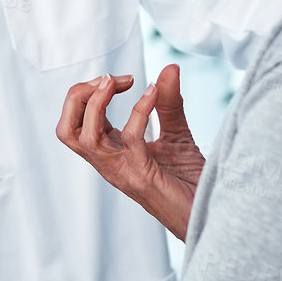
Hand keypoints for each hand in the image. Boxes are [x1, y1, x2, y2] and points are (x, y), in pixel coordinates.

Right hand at [56, 64, 207, 239]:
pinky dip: (138, 110)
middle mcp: (110, 165)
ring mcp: (123, 172)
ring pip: (84, 138)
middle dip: (77, 96)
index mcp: (111, 154)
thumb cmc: (192, 183)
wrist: (215, 213)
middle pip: (66, 131)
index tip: (122, 79)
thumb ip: (168, 102)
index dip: (88, 94)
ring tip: (119, 81)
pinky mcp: (143, 177)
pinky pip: (129, 139)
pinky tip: (153, 93)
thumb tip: (169, 67)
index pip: (75, 123)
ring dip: (96, 103)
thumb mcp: (177, 134)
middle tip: (107, 80)